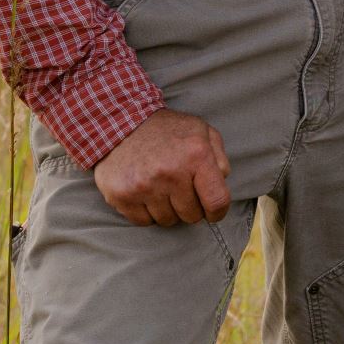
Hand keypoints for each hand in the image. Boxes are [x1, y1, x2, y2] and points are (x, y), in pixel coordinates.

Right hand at [93, 108, 230, 226]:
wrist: (122, 122)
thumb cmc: (168, 130)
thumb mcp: (202, 132)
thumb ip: (219, 158)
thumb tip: (222, 184)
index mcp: (196, 155)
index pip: (217, 201)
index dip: (218, 212)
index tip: (213, 212)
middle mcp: (171, 173)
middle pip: (192, 215)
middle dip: (190, 206)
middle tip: (181, 190)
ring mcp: (144, 186)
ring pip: (167, 220)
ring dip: (167, 209)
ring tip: (161, 187)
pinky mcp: (122, 195)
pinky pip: (143, 222)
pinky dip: (147, 212)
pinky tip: (145, 192)